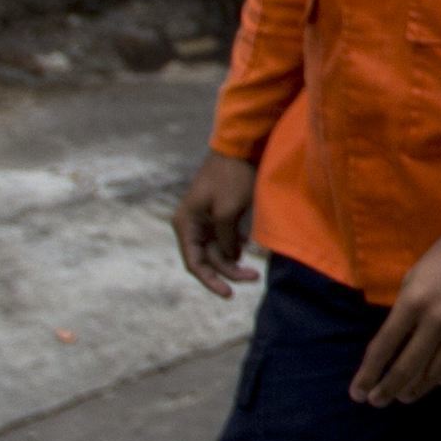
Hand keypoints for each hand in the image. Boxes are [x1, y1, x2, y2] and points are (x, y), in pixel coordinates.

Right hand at [173, 151, 260, 296]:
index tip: (229, 294)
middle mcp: (190, 224)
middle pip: (207, 260)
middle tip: (254, 277)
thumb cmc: (232, 177)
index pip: (194, 263)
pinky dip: (235, 247)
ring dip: (234, 261)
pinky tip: (248, 247)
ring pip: (217, 251)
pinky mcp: (217, 215)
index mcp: (185, 224)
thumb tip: (229, 258)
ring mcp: (203, 220)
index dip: (210, 281)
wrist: (240, 146)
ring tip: (255, 269)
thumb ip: (225, 240)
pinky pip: (223, 239)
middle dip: (228, 271)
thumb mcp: (228, 211)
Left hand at [356, 224, 440, 404]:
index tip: (358, 393)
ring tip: (405, 396)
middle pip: (406, 369)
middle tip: (377, 401)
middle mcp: (438, 320)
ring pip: (435, 374)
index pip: (383, 348)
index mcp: (414, 302)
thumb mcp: (413, 279)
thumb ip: (402, 314)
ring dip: (416, 389)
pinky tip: (438, 381)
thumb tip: (391, 351)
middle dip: (387, 390)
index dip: (368, 375)